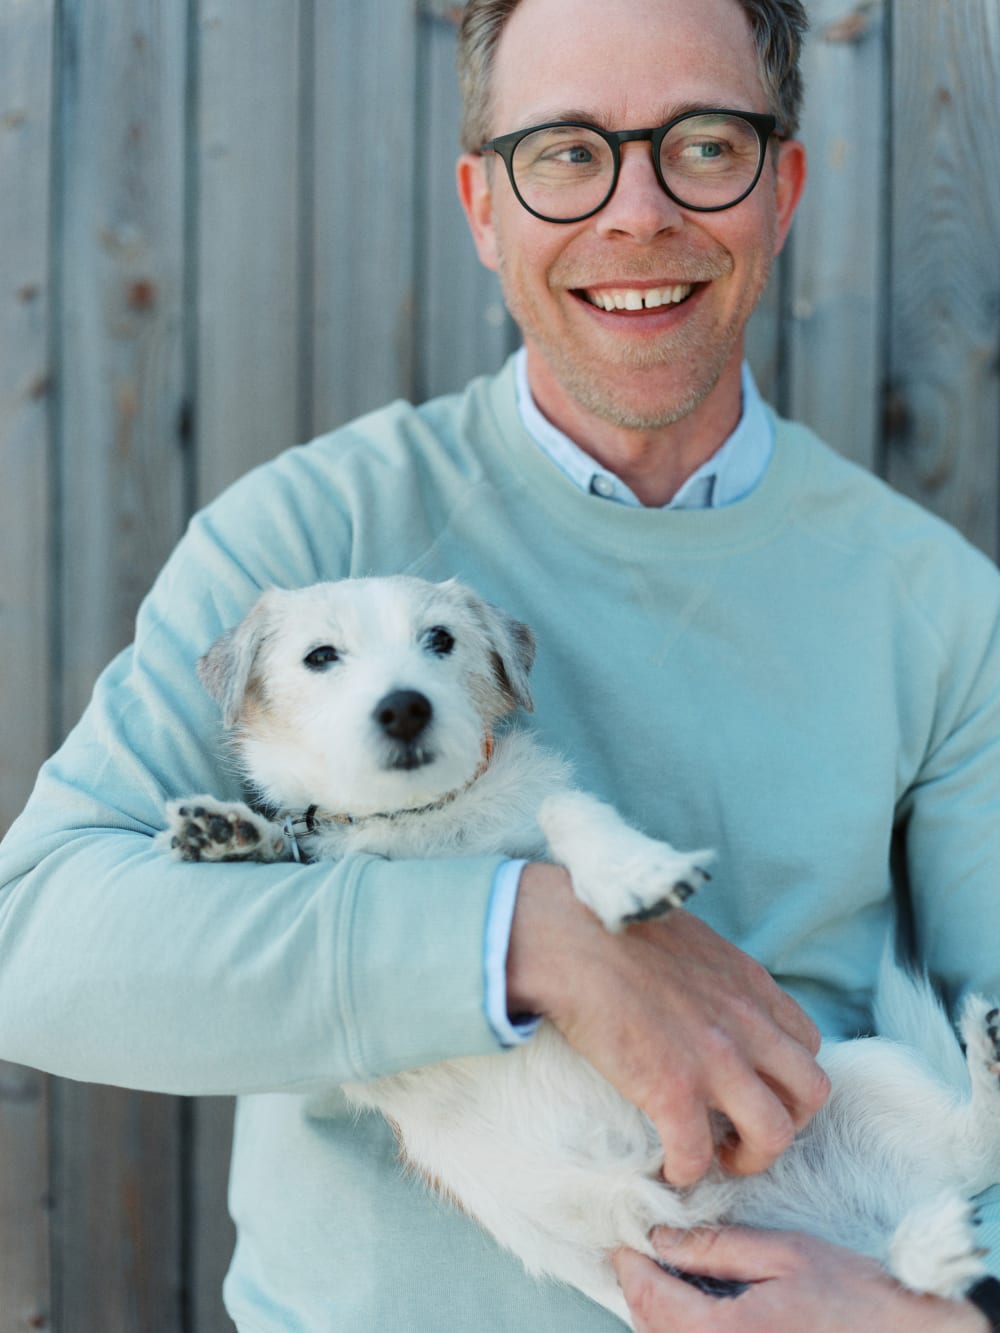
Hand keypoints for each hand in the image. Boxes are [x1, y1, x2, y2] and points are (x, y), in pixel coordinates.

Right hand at [507, 864, 828, 1185]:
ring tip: (718, 1157)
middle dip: (789, 1120)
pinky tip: (667, 1167)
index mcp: (751, 985)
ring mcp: (715, 1061)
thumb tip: (707, 995)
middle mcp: (747, 1025)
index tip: (759, 1087)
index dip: (788, 1074)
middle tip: (749, 1128)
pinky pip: (696, 1155)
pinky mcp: (672, 1091)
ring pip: (775, 1134)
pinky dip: (685, 1171)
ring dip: (752, 1157)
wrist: (573, 938)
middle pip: (810, 1092)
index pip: (807, 1043)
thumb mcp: (693, 941)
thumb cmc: (618, 928)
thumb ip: (718, 977)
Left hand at [612, 1227, 990, 1331]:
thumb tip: (660, 1239)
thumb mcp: (783, 1254)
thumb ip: (716, 1247)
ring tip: (660, 1275)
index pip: (650, 1299)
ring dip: (656, 1315)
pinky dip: (681, 1332)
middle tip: (635, 1251)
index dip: (629, 1264)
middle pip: (651, 1330)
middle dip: (639, 1289)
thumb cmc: (854, 1297)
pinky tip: (692, 1309)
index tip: (621, 1239)